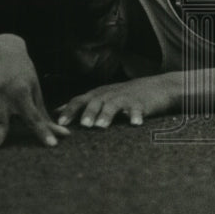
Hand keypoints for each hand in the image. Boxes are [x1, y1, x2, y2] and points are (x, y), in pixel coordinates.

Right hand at [0, 35, 70, 149]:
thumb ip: (43, 114)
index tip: (52, 144)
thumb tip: (63, 133)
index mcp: (21, 92)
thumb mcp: (35, 87)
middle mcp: (3, 94)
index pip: (33, 116)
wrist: (1, 47)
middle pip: (0, 119)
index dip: (42, 131)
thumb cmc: (23, 70)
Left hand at [57, 75, 176, 128]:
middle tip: (83, 125)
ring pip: (113, 105)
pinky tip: (135, 124)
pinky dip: (136, 115)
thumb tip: (56, 110)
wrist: (157, 87)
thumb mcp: (103, 96)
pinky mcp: (141, 103)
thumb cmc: (125, 95)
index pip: (79, 100)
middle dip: (88, 113)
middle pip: (95, 102)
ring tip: (101, 126)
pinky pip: (138, 109)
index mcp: (98, 94)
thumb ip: (81, 103)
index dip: (69, 111)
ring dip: (106, 114)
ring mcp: (125, 98)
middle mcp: (109, 95)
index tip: (59, 124)